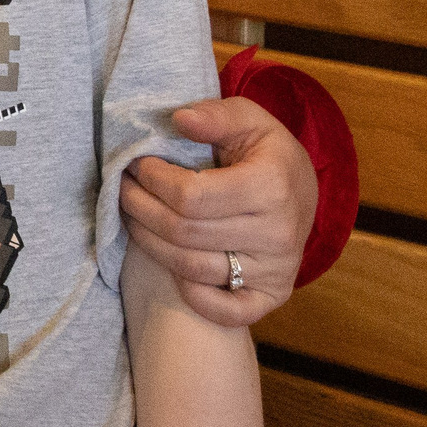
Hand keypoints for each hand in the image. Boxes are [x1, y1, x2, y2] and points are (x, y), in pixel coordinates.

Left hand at [120, 96, 317, 326]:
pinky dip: (192, 294)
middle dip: (141, 208)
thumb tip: (179, 119)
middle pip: (184, 233)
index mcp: (272, 186)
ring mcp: (276, 270)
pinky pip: (225, 311)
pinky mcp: (272, 295)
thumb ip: (215, 115)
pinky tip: (172, 264)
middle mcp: (277, 234)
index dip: (153, 181)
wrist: (302, 192)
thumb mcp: (248, 120)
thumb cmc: (266, 153)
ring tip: (133, 215)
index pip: (191, 196)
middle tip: (123, 188)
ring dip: (150, 243)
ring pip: (191, 269)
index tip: (137, 165)